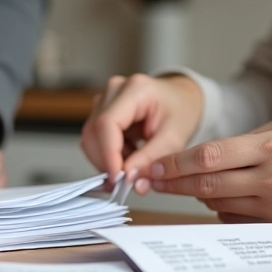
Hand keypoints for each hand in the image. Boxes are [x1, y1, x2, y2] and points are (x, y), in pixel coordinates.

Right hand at [80, 73, 202, 184]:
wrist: (181, 98)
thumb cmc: (181, 111)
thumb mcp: (174, 138)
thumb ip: (151, 159)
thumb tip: (130, 179)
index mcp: (136, 89)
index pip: (107, 124)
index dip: (108, 154)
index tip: (118, 179)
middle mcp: (115, 89)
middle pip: (93, 132)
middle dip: (106, 162)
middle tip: (125, 183)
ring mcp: (105, 99)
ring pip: (91, 138)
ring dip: (107, 160)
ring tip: (132, 167)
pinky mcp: (101, 111)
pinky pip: (95, 139)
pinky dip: (109, 155)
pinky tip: (128, 157)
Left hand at [146, 113, 271, 230]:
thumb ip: (252, 135)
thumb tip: (213, 153)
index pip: (208, 157)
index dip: (175, 164)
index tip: (154, 167)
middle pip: (205, 185)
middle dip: (172, 184)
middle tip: (150, 182)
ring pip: (219, 206)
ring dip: (197, 198)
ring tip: (180, 189)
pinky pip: (240, 221)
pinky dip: (225, 211)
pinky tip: (222, 201)